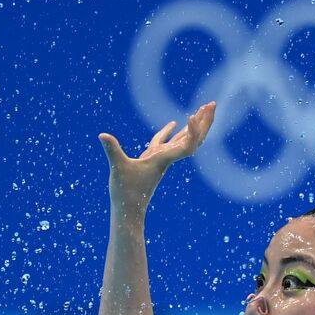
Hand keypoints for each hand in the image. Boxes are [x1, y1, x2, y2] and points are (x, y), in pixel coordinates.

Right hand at [98, 101, 216, 208]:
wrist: (129, 210)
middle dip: (203, 121)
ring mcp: (161, 158)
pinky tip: (174, 123)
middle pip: (193, 138)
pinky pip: (166, 142)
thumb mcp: (118, 168)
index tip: (192, 115)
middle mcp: (167, 157)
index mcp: (164, 159)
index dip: (193, 130)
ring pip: (183, 138)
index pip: (187, 144)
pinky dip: (171, 132)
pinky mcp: (153, 160)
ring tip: (202, 108)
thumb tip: (102, 135)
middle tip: (212, 104)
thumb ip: (112, 151)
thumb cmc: (126, 192)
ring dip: (194, 124)